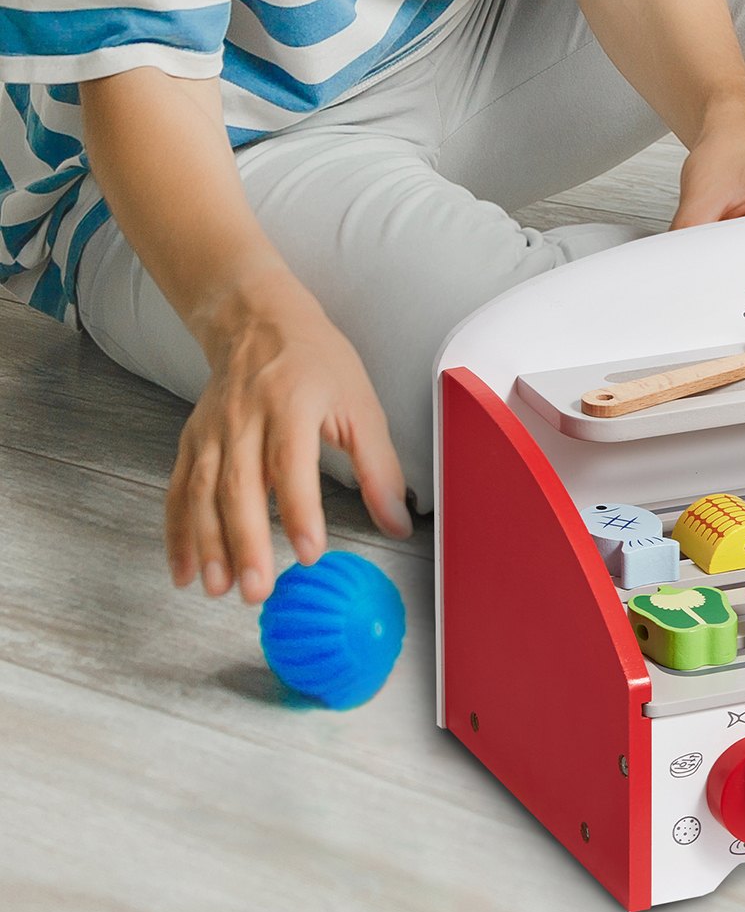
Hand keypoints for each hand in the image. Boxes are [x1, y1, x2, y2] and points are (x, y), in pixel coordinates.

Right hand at [166, 272, 411, 602]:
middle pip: (239, 485)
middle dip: (247, 542)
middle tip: (258, 590)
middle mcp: (245, 418)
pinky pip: (179, 492)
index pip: (292, 463)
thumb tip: (398, 523)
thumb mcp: (362, 404)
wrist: (259, 321)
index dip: (301, 510)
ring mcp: (212, 431)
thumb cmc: (317, 363)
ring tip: (219, 589)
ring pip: (202, 493)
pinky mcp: (191, 442)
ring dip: (208, 545)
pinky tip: (185, 571)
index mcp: (292, 403)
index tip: (311, 552)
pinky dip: (177, 534)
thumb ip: (379, 467)